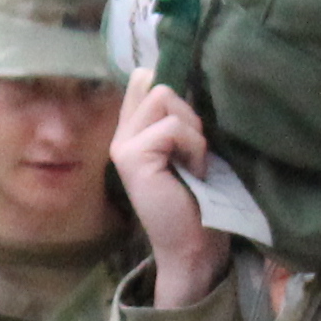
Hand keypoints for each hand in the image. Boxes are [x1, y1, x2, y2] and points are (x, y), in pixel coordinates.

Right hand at [115, 76, 229, 309]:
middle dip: (189, 117)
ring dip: (192, 132)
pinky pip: (173, 127)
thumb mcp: (189, 147)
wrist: (193, 245)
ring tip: (193, 164)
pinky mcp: (133, 157)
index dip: (167, 85)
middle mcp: (122, 135)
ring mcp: (123, 146)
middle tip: (194, 154)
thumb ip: (178, 117)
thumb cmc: (199, 198)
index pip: (142, 82)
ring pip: (165, 100)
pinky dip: (193, 148)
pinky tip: (193, 172)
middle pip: (160, 88)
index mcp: (133, 131)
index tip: (187, 115)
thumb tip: (176, 76)